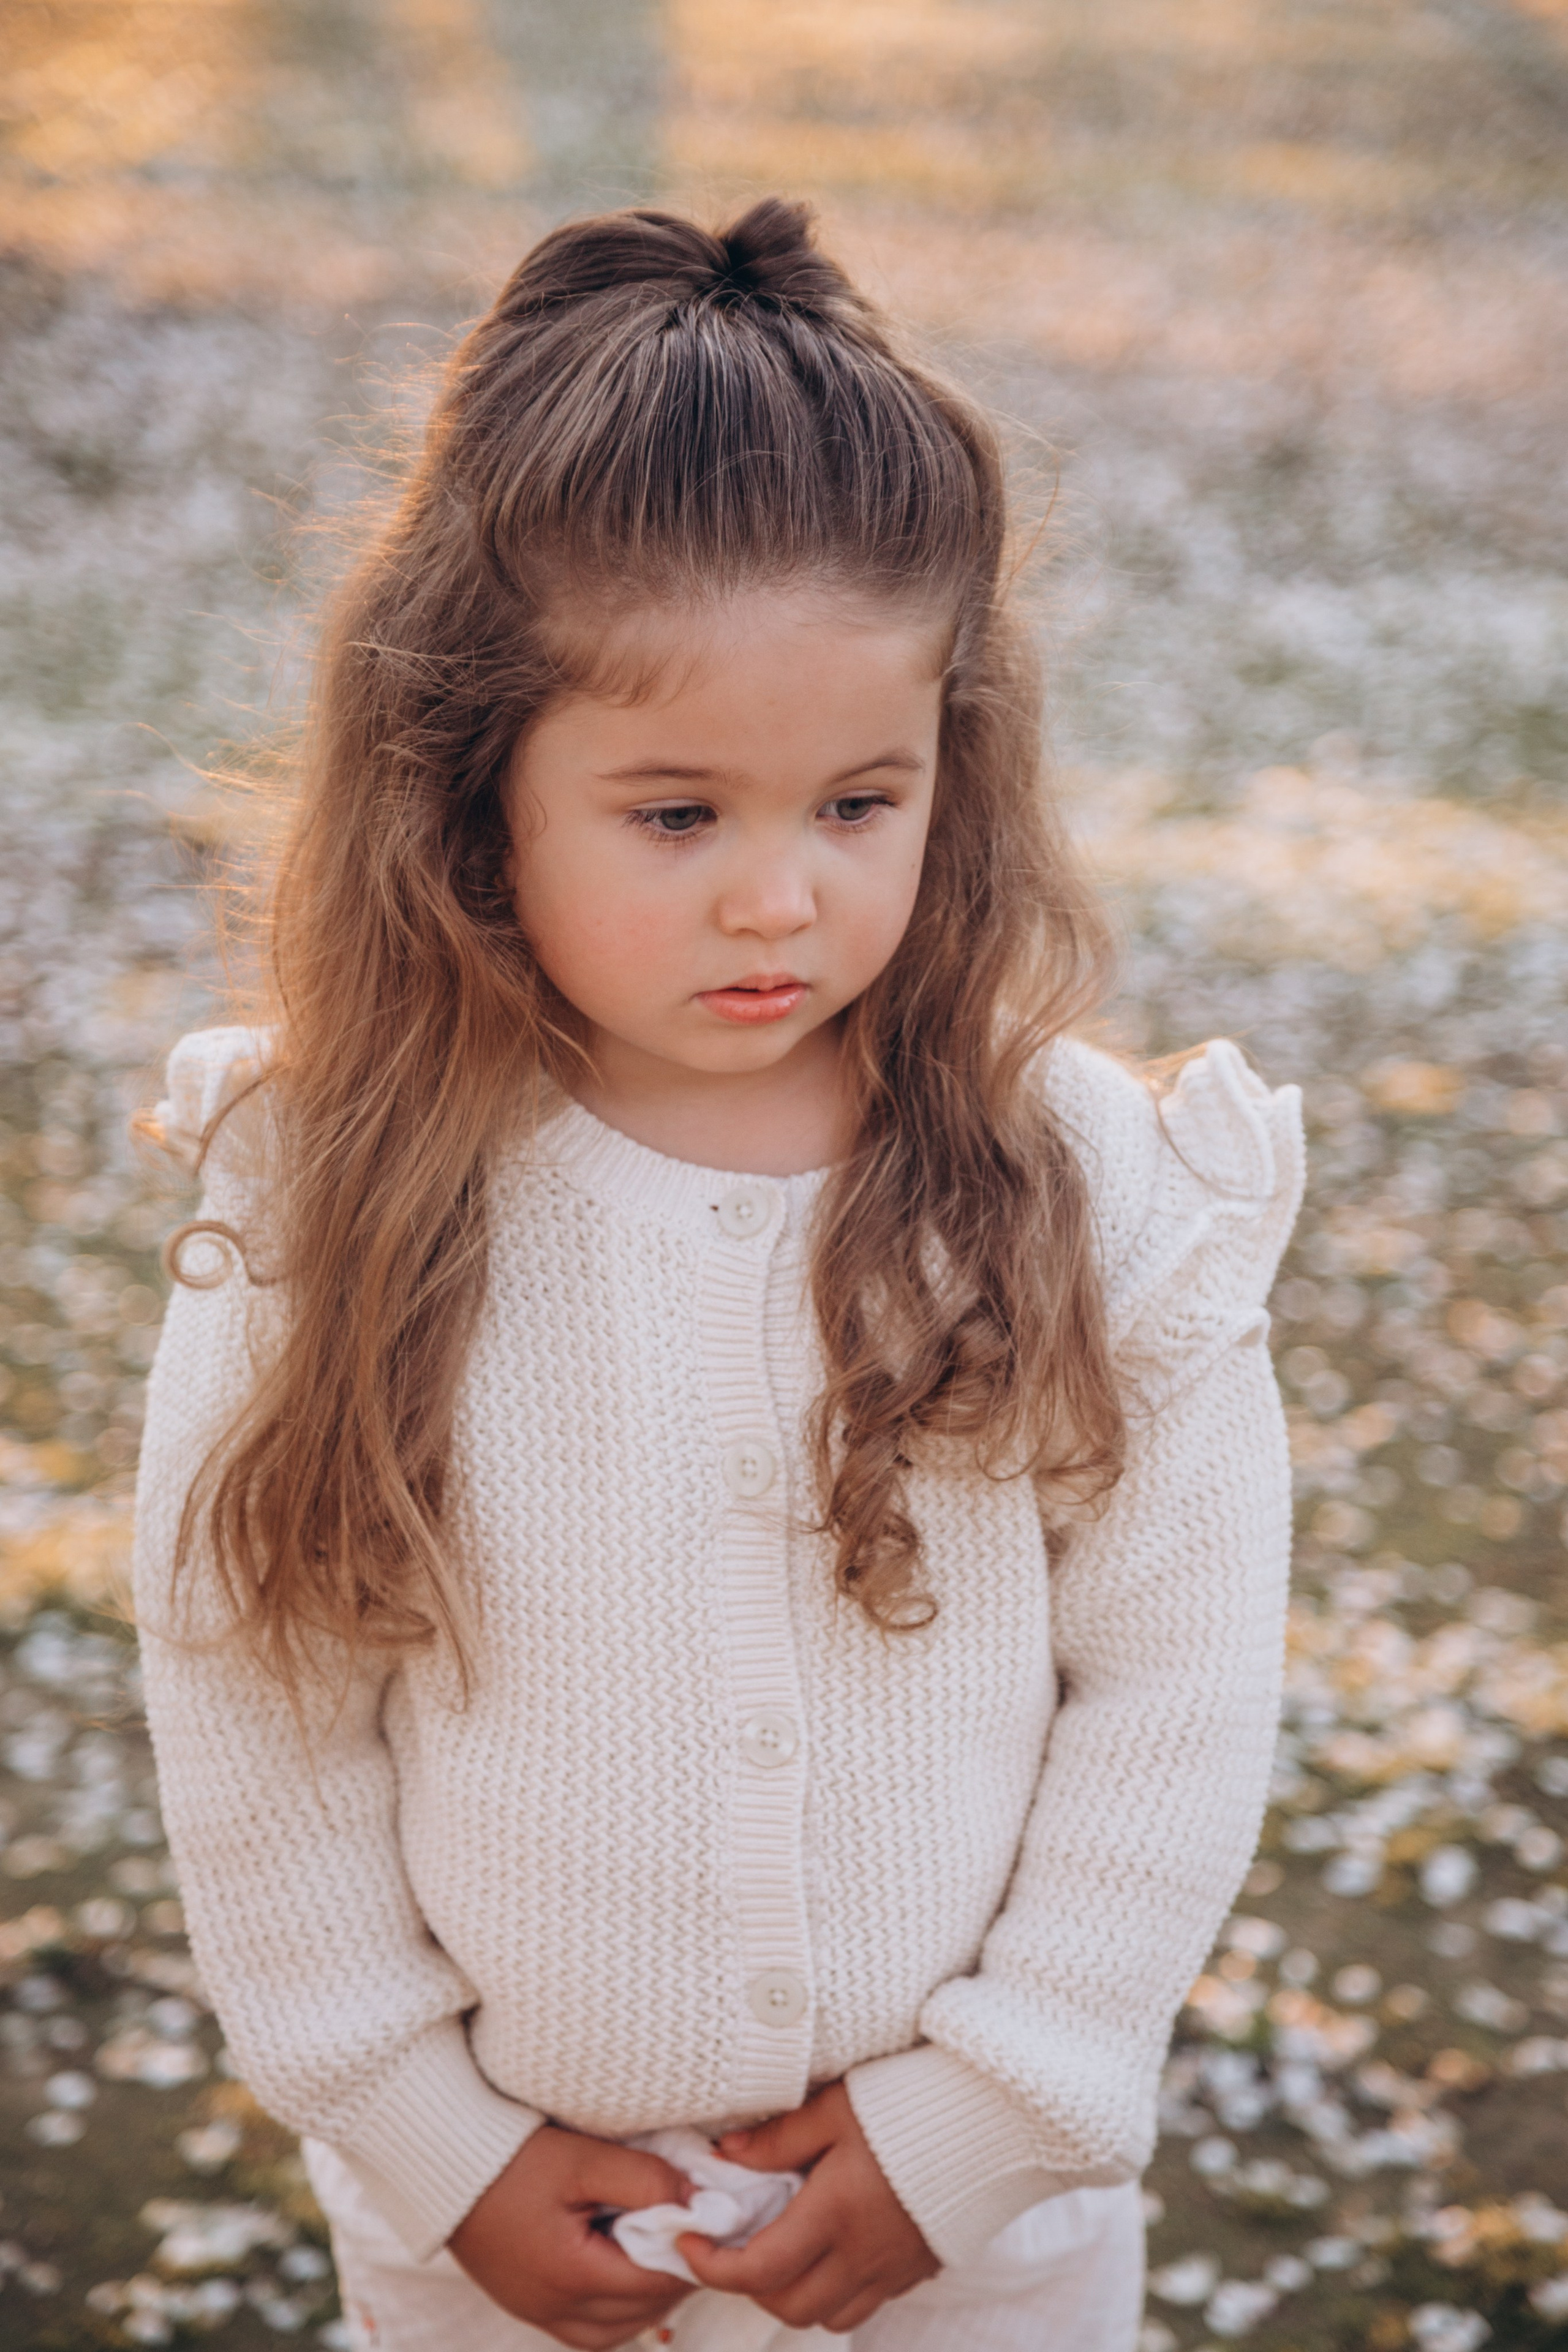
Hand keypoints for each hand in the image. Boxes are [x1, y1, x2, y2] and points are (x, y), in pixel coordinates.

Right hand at [448, 2124, 694, 2348]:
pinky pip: (587, 2330)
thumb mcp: (582, 2158)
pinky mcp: (526, 2306)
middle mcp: (553, 2307)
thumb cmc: (513, 2156)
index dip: (690, 2252)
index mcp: (570, 2274)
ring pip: (616, 2330)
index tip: (711, 2220)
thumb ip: (643, 2179)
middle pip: (640, 2312)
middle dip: (674, 2276)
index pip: (655, 2280)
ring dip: (648, 2298)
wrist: (444, 2164)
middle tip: (695, 2233)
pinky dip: (616, 2310)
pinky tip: (625, 2272)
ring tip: (664, 2251)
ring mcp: (537, 2312)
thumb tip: (694, 2199)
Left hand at [676, 2081, 938, 2333]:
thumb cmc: (912, 2098)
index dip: (711, 2266)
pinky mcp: (921, 2266)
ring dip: (795, 2294)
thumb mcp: (837, 2106)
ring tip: (782, 2248)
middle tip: (734, 2244)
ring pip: (829, 2315)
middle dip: (750, 2287)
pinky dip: (837, 2289)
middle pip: (790, 2306)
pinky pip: (867, 2302)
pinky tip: (832, 2246)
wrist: (998, 2114)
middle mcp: (864, 2253)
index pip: (758, 2270)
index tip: (687, 2242)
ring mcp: (896, 2267)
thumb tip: (726, 2156)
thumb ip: (779, 2137)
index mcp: (836, 2213)